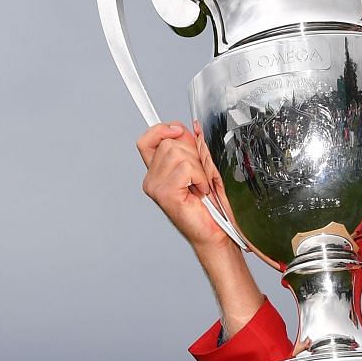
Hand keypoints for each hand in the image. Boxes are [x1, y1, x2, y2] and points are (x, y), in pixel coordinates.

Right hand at [137, 121, 232, 251]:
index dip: (161, 130)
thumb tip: (190, 128)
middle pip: (169, 143)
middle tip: (200, 175)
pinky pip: (186, 167)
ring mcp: (156, 186)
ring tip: (201, 185)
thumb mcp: (200, 167)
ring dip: (198, 168)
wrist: (215, 232)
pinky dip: (200, 177)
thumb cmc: (209, 206)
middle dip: (193, 153)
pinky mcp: (165, 193)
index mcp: (157, 171)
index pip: (146, 141)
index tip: (178, 130)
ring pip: (178, 153)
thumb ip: (191, 147)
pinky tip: (201, 191)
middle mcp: (152, 179)